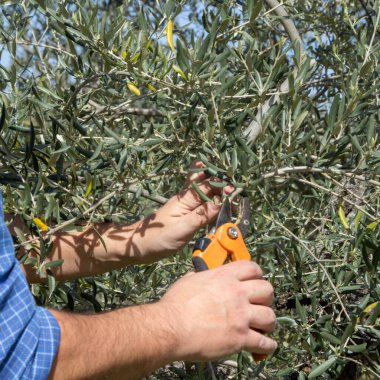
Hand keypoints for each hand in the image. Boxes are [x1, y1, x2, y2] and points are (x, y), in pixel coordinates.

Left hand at [135, 161, 233, 259]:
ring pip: (206, 193)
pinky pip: (203, 206)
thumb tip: (220, 204)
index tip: (234, 194)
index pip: (207, 185)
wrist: (139, 246)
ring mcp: (187, 206)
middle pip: (207, 183)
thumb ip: (199, 216)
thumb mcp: (180, 230)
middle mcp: (187, 198)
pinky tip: (221, 209)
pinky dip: (213, 205)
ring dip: (219, 194)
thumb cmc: (157, 238)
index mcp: (185, 198)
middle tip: (235, 195)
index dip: (222, 186)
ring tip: (232, 200)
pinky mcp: (187, 215)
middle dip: (222, 185)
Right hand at [159, 261, 276, 360]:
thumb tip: (199, 277)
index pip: (252, 268)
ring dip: (268, 322)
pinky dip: (267, 346)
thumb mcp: (189, 281)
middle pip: (267, 290)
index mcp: (224, 277)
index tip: (256, 281)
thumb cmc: (175, 304)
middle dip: (267, 298)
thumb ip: (200, 277)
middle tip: (260, 304)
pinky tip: (265, 346)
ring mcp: (241, 316)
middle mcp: (236, 293)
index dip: (258, 275)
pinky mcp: (240, 338)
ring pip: (270, 316)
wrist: (171, 327)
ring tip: (263, 327)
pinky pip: (264, 343)